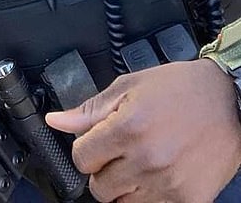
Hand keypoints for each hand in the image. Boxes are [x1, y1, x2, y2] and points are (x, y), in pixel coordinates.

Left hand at [44, 59, 240, 201]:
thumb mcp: (128, 88)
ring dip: (125, 185)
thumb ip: (89, 110)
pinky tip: (157, 173)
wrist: (229, 100)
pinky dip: (148, 196)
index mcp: (128, 128)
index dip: (85, 148)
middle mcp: (147, 159)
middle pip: (98, 187)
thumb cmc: (180, 89)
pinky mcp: (188, 200)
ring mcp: (168, 184)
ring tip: (141, 160)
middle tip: (120, 151)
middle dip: (103, 169)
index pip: (81, 158)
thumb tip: (56, 121)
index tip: (96, 142)